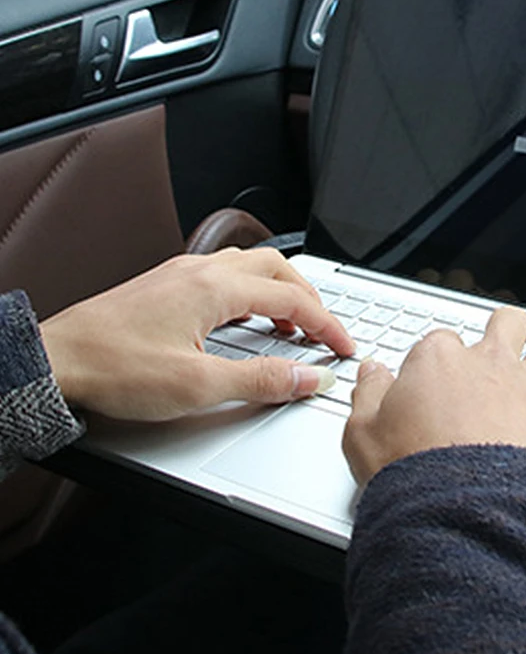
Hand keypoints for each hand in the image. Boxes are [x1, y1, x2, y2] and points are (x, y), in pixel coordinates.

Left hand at [39, 248, 354, 421]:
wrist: (53, 361)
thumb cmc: (114, 369)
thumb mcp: (197, 385)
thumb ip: (261, 380)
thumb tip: (306, 378)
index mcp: (215, 288)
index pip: (292, 299)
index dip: (327, 324)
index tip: (343, 346)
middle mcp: (200, 272)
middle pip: (277, 269)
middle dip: (310, 299)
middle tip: (325, 330)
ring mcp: (180, 274)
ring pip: (249, 267)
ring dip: (280, 292)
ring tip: (291, 325)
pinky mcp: (164, 286)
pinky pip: (224, 276)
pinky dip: (251, 293)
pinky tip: (244, 319)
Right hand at [343, 306, 525, 484]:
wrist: (467, 516)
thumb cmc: (415, 477)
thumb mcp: (363, 436)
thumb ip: (367, 396)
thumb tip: (371, 373)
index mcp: (440, 360)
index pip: (441, 341)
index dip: (439, 362)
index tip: (436, 384)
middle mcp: (491, 363)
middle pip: (507, 322)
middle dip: (505, 333)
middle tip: (498, 356)